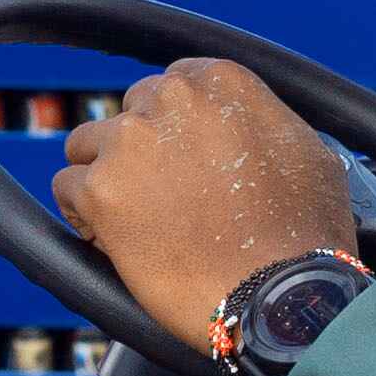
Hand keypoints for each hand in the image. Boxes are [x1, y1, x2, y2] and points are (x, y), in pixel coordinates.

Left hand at [55, 59, 357, 352]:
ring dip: (106, 178)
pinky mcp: (98, 190)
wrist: (279, 294)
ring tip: (136, 220)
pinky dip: (83, 214)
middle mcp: (170, 99)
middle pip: (130, 113)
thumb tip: (246, 124)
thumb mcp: (308, 152)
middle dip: (140, 152)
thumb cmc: (303, 233)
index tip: (179, 158)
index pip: (172, 85)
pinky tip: (113, 240)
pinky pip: (67, 188)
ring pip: (88, 146)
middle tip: (162, 197)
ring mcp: (129, 142)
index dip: (172, 127)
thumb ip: (262, 122)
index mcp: (220, 82)